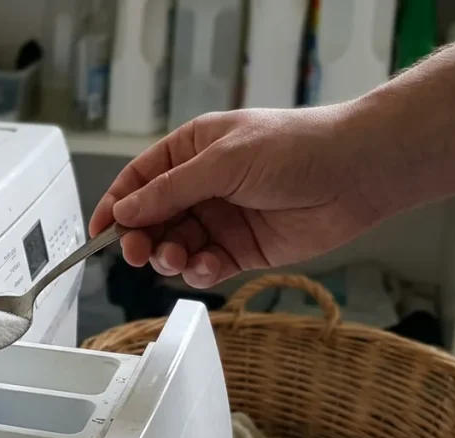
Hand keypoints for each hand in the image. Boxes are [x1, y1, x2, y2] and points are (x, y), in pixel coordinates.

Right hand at [89, 106, 382, 287]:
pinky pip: (205, 266)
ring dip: (169, 257)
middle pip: (152, 219)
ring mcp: (220, 219)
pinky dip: (199, 271)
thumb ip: (170, 190)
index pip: (139, 181)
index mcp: (191, 152)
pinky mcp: (241, 250)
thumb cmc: (295, 148)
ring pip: (175, 247)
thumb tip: (126, 210)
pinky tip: (206, 266)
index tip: (98, 233)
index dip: (115, 206)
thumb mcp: (222, 162)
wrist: (356, 174)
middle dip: (141, 238)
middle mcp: (201, 186)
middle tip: (137, 252)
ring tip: (177, 258)